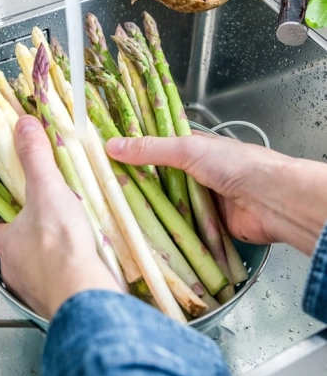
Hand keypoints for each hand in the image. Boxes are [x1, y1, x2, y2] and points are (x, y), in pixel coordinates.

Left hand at [0, 115, 120, 319]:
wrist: (83, 293)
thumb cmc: (59, 244)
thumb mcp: (46, 189)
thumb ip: (35, 157)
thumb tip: (23, 125)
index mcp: (7, 243)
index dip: (5, 221)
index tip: (18, 212)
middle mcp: (15, 270)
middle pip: (17, 252)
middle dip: (32, 240)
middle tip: (54, 226)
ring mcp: (36, 290)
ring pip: (38, 272)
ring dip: (52, 260)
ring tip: (74, 245)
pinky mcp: (58, 303)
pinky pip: (60, 287)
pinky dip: (69, 276)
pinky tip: (86, 266)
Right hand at [106, 133, 326, 255]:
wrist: (272, 201)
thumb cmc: (236, 165)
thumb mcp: (188, 149)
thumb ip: (151, 149)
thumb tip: (113, 146)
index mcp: (190, 149)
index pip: (154, 148)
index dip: (132, 151)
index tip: (105, 156)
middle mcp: (191, 173)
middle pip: (156, 178)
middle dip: (134, 183)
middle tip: (104, 187)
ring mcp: (196, 199)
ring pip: (163, 203)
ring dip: (147, 207)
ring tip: (114, 209)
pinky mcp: (201, 225)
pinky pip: (176, 225)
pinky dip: (162, 228)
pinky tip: (140, 229)